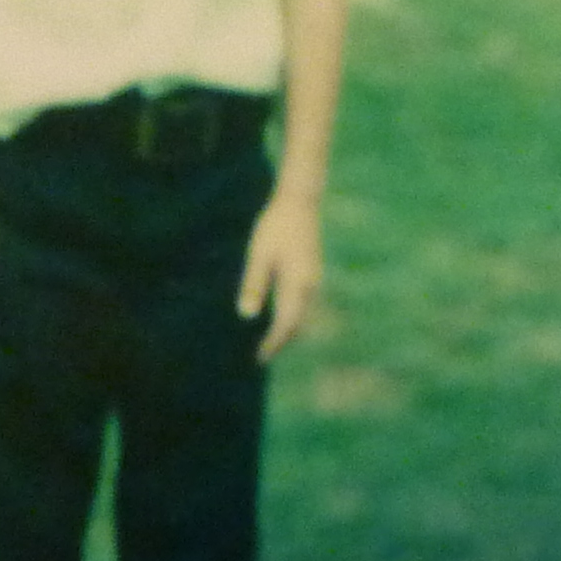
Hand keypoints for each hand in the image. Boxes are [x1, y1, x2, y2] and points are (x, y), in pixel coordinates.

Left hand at [238, 189, 324, 356]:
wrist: (300, 202)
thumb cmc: (275, 226)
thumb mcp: (259, 255)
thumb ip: (254, 285)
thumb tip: (246, 316)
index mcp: (297, 284)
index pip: (286, 324)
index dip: (273, 343)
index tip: (260, 358)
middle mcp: (310, 286)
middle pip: (297, 324)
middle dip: (282, 341)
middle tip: (263, 355)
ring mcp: (314, 279)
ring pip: (303, 314)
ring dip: (288, 330)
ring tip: (271, 341)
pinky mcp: (312, 273)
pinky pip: (304, 304)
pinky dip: (293, 316)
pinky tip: (280, 315)